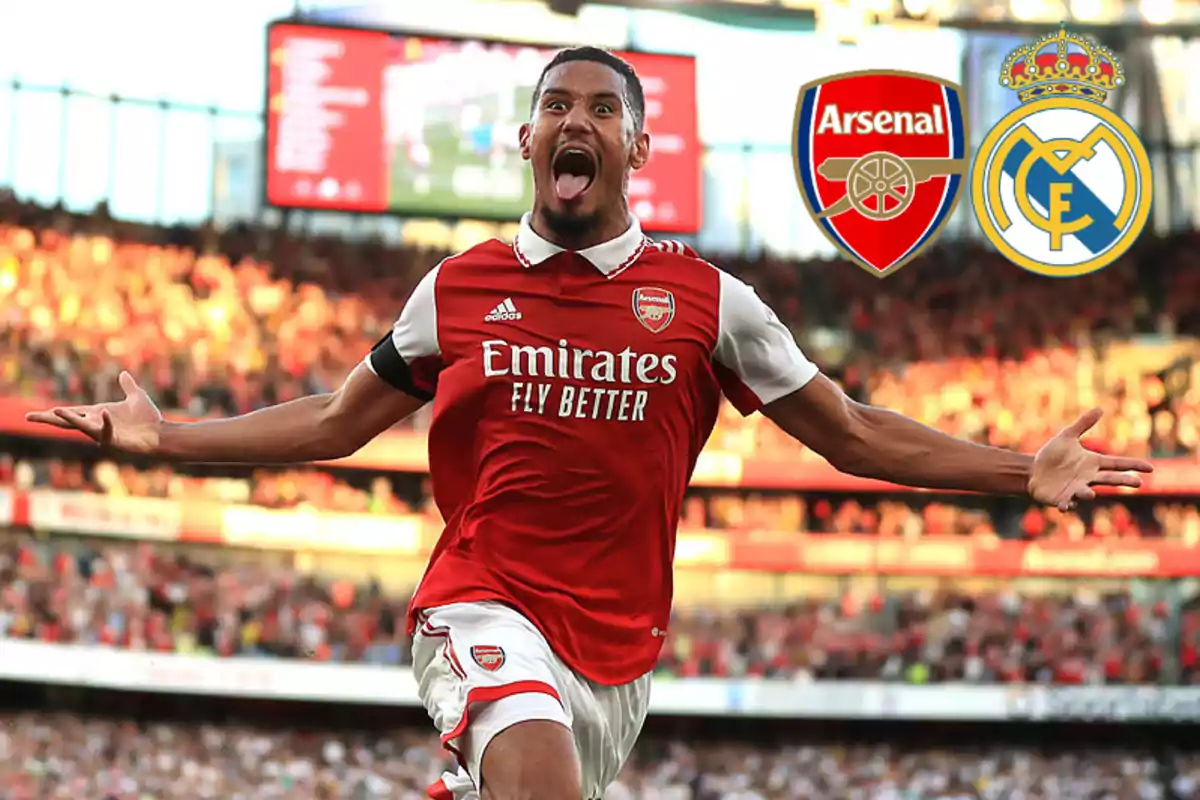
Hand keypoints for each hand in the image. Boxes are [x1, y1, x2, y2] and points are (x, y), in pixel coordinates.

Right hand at [24, 371, 161, 453]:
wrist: (162, 435)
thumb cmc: (149, 419)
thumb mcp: (137, 397)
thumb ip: (128, 386)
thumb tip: (123, 374)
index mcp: (99, 414)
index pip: (73, 412)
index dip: (57, 412)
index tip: (40, 412)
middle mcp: (97, 424)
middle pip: (68, 422)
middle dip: (49, 419)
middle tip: (29, 416)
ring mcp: (104, 433)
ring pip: (82, 426)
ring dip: (69, 419)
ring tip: (54, 411)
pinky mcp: (114, 440)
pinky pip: (106, 431)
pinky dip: (105, 422)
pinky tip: (104, 411)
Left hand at [1029, 408, 1153, 510]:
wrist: (1033, 470)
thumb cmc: (1052, 455)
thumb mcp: (1067, 436)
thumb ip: (1083, 424)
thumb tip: (1100, 408)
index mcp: (1092, 463)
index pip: (1117, 463)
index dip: (1133, 465)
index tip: (1150, 468)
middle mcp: (1088, 478)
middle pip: (1110, 479)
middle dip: (1123, 481)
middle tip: (1138, 483)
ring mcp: (1075, 490)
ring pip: (1086, 493)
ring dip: (1087, 493)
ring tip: (1090, 493)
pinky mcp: (1061, 498)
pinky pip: (1065, 503)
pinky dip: (1065, 505)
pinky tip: (1063, 506)